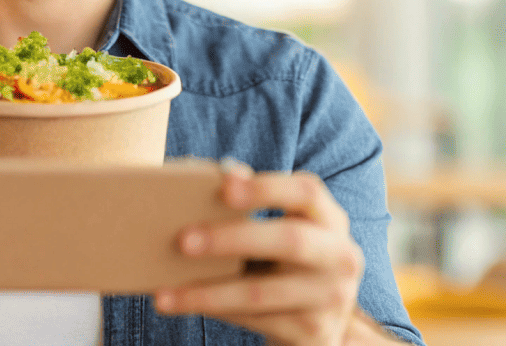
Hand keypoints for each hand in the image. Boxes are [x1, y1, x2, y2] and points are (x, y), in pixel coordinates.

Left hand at [154, 164, 364, 345]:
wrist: (316, 325)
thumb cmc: (282, 264)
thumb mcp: (281, 232)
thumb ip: (252, 206)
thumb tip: (203, 177)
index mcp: (330, 219)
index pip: (307, 192)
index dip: (266, 187)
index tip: (223, 185)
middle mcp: (341, 257)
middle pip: (289, 240)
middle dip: (232, 238)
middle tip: (182, 240)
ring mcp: (333, 300)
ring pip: (261, 292)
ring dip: (207, 291)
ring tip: (165, 292)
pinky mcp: (314, 334)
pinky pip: (255, 321)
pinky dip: (214, 311)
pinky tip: (182, 305)